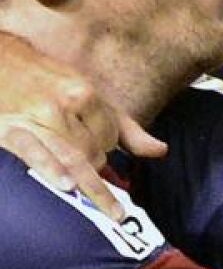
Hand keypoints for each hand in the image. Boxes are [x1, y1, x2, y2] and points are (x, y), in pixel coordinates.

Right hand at [0, 34, 166, 218]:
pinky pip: (36, 153)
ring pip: (72, 157)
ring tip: (104, 205)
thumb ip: (125, 128)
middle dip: (94, 165)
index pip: (110, 137)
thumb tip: (160, 152)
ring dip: (85, 179)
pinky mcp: (11, 130)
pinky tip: (67, 186)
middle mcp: (64, 105)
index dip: (107, 148)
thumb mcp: (89, 95)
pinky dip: (53, 170)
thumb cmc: (48, 82)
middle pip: (93, 151)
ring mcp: (37, 118)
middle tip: (85, 165)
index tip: (97, 149)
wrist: (0, 63)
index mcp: (85, 94)